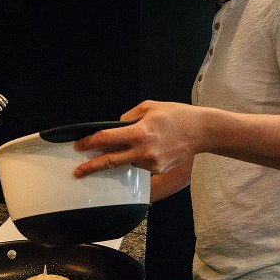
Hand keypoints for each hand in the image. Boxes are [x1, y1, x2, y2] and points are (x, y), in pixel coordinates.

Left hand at [72, 101, 204, 177]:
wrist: (201, 131)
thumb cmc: (176, 115)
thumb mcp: (149, 107)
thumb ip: (128, 117)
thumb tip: (114, 127)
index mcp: (139, 132)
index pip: (106, 139)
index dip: (89, 143)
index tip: (79, 146)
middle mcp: (143, 151)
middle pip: (109, 162)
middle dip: (91, 167)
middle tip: (78, 172)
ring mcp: (150, 163)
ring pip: (127, 162)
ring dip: (123, 156)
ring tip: (139, 143)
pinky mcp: (157, 170)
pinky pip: (140, 165)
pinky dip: (139, 157)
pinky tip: (152, 148)